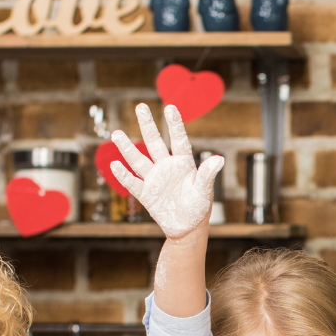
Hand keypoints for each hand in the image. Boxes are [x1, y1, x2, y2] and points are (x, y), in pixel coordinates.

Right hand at [109, 103, 222, 238]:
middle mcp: (167, 167)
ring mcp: (154, 179)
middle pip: (154, 143)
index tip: (170, 107)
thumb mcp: (204, 192)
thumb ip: (207, 175)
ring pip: (138, 160)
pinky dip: (124, 175)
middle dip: (147, 125)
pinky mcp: (146, 194)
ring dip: (127, 148)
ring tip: (116, 133)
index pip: (178, 140)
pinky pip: (133, 183)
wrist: (187, 228)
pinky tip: (115, 165)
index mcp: (184, 164)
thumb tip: (220, 159)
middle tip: (140, 106)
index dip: (175, 125)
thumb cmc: (199, 208)